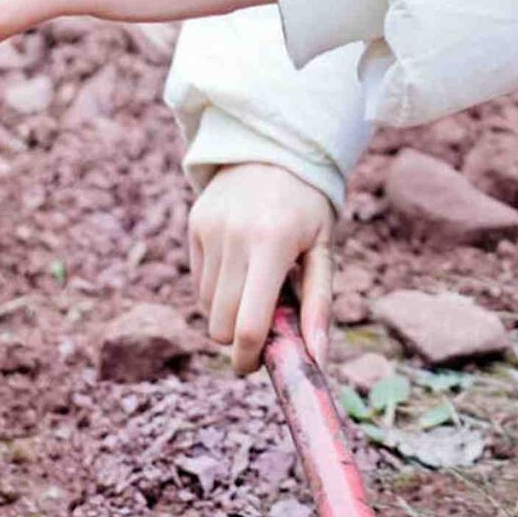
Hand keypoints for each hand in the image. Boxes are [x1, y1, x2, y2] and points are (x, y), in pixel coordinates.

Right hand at [189, 163, 334, 373]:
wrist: (275, 148)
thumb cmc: (308, 206)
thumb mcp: (323, 250)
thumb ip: (319, 305)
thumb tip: (317, 358)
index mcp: (272, 244)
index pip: (249, 323)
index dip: (248, 357)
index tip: (254, 367)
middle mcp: (235, 236)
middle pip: (221, 323)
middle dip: (238, 338)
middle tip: (263, 327)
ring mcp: (210, 229)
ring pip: (207, 305)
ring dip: (228, 311)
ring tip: (255, 287)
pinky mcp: (194, 225)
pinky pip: (199, 281)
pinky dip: (217, 288)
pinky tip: (240, 266)